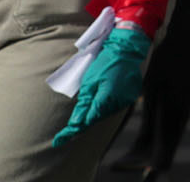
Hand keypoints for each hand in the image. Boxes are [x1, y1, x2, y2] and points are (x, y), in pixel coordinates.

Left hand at [52, 25, 149, 144]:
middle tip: (67, 129)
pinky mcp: (130, 96)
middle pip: (96, 118)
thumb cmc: (105, 62)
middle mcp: (118, 103)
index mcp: (105, 99)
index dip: (72, 130)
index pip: (86, 121)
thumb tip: (76, 123)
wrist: (127, 49)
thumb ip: (84, 104)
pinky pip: (114, 106)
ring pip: (105, 113)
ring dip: (96, 111)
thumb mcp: (89, 81)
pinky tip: (102, 97)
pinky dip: (106, 105)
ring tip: (89, 103)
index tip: (58, 140)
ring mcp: (126, 100)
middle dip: (84, 121)